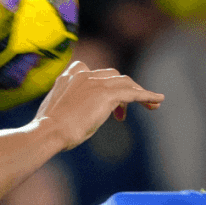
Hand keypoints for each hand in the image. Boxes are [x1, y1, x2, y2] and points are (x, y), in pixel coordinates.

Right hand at [32, 60, 163, 150]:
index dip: (104, 84)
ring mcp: (95, 82)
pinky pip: (132, 93)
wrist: (48, 132)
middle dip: (122, 91)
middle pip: (112, 76)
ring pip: (125, 82)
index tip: (106, 103)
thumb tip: (71, 118)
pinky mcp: (106, 94)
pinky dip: (147, 96)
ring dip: (139, 93)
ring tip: (151, 105)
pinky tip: (158, 100)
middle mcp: (83, 74)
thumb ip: (67, 106)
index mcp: (68, 77)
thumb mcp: (55, 112)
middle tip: (122, 114)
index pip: (93, 72)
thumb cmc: (47, 130)